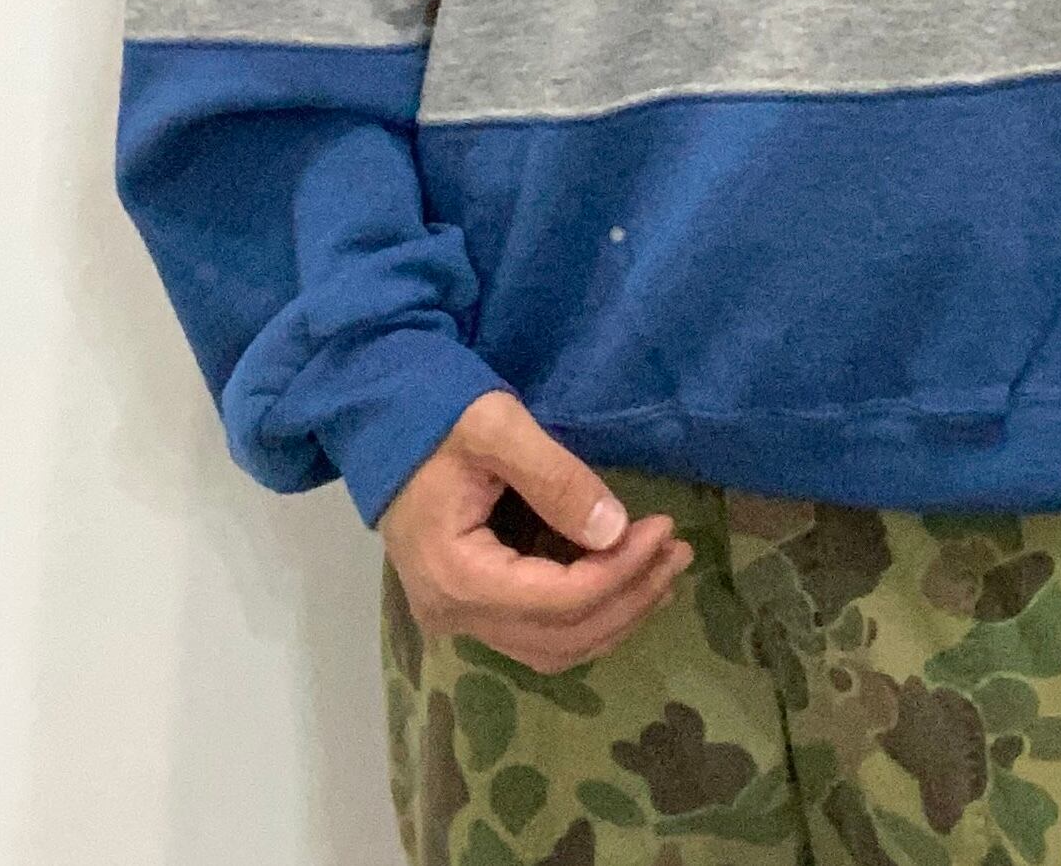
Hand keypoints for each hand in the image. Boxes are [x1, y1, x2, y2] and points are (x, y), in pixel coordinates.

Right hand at [379, 390, 692, 671]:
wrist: (381, 416)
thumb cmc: (435, 413)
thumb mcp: (497, 428)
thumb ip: (556, 478)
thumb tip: (615, 529)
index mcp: (456, 575)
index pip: (560, 600)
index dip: (622, 571)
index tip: (665, 528)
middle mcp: (453, 613)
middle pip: (561, 636)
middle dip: (630, 597)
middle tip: (679, 550)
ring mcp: (457, 615)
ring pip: (553, 646)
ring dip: (615, 613)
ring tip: (663, 567)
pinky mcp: (468, 603)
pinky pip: (538, 631)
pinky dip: (587, 612)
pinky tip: (623, 575)